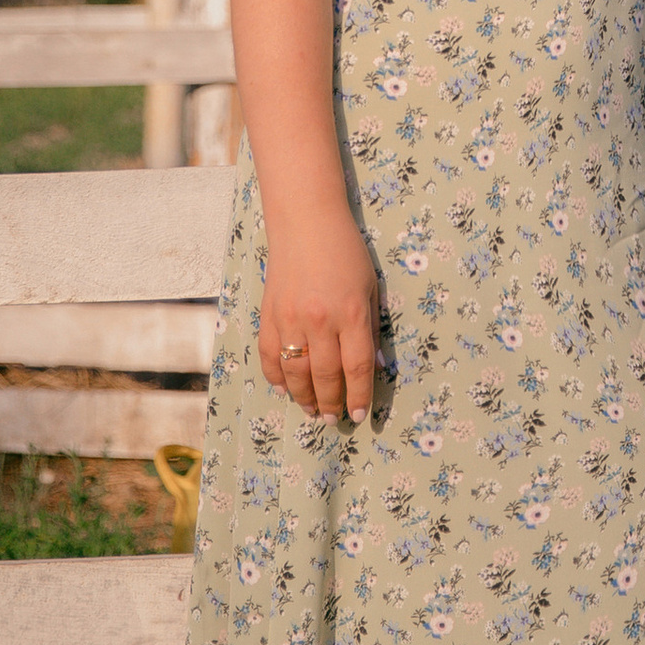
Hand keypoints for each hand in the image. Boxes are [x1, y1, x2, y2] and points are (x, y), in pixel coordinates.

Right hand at [259, 205, 382, 422]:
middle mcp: (320, 320)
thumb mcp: (371, 287)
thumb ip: (372, 328)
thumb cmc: (346, 252)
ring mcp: (290, 319)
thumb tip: (375, 367)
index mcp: (351, 313)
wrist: (306, 223)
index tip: (359, 414)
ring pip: (295, 373)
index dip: (358, 396)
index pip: (356, 367)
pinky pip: (270, 357)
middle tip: (334, 420)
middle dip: (331, 403)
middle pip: (325, 376)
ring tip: (313, 411)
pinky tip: (286, 389)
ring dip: (304, 398)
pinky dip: (277, 378)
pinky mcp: (269, 316)